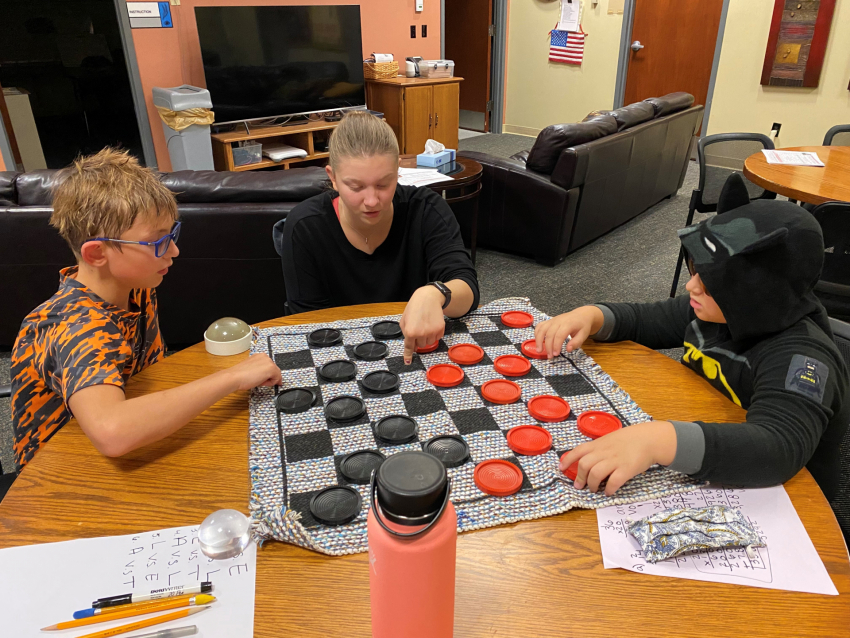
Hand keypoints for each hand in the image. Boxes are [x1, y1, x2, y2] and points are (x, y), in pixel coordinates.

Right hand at [225, 353, 281, 390]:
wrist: (234, 377)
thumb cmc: (239, 375)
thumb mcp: (251, 369)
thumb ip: (259, 369)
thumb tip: (265, 376)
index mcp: (259, 356)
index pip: (269, 366)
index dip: (267, 375)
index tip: (264, 379)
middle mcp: (265, 357)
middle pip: (274, 370)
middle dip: (269, 377)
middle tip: (258, 381)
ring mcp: (269, 362)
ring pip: (276, 374)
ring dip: (269, 380)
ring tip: (257, 381)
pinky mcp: (271, 368)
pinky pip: (277, 379)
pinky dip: (271, 383)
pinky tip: (260, 382)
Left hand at [400, 285, 446, 364]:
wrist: (428, 298)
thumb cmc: (414, 308)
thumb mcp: (404, 319)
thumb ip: (405, 332)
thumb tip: (410, 344)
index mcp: (409, 332)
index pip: (409, 347)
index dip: (408, 356)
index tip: (408, 362)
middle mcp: (421, 334)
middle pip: (420, 346)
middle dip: (418, 340)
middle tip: (419, 328)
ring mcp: (431, 332)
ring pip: (429, 343)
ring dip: (427, 337)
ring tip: (426, 325)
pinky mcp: (440, 329)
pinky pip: (437, 338)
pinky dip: (435, 333)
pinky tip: (432, 324)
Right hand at [534, 306, 604, 358]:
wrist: (582, 315)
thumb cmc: (583, 326)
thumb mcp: (584, 335)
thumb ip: (576, 342)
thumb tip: (568, 349)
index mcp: (568, 324)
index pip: (559, 335)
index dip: (556, 345)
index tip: (556, 354)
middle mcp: (558, 321)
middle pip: (549, 334)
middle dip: (548, 346)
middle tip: (550, 356)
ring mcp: (552, 320)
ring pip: (541, 329)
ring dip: (538, 340)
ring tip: (539, 350)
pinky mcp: (549, 321)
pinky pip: (540, 326)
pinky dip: (536, 333)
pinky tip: (537, 341)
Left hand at [560, 421, 676, 494]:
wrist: (649, 439)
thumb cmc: (629, 439)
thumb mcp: (609, 439)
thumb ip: (598, 448)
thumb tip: (586, 459)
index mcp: (599, 444)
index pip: (578, 451)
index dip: (567, 460)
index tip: (561, 468)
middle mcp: (604, 452)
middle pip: (584, 465)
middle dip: (580, 478)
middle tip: (580, 486)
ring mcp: (615, 461)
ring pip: (595, 474)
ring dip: (592, 485)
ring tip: (594, 490)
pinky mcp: (626, 469)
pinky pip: (613, 482)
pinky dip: (608, 489)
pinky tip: (609, 492)